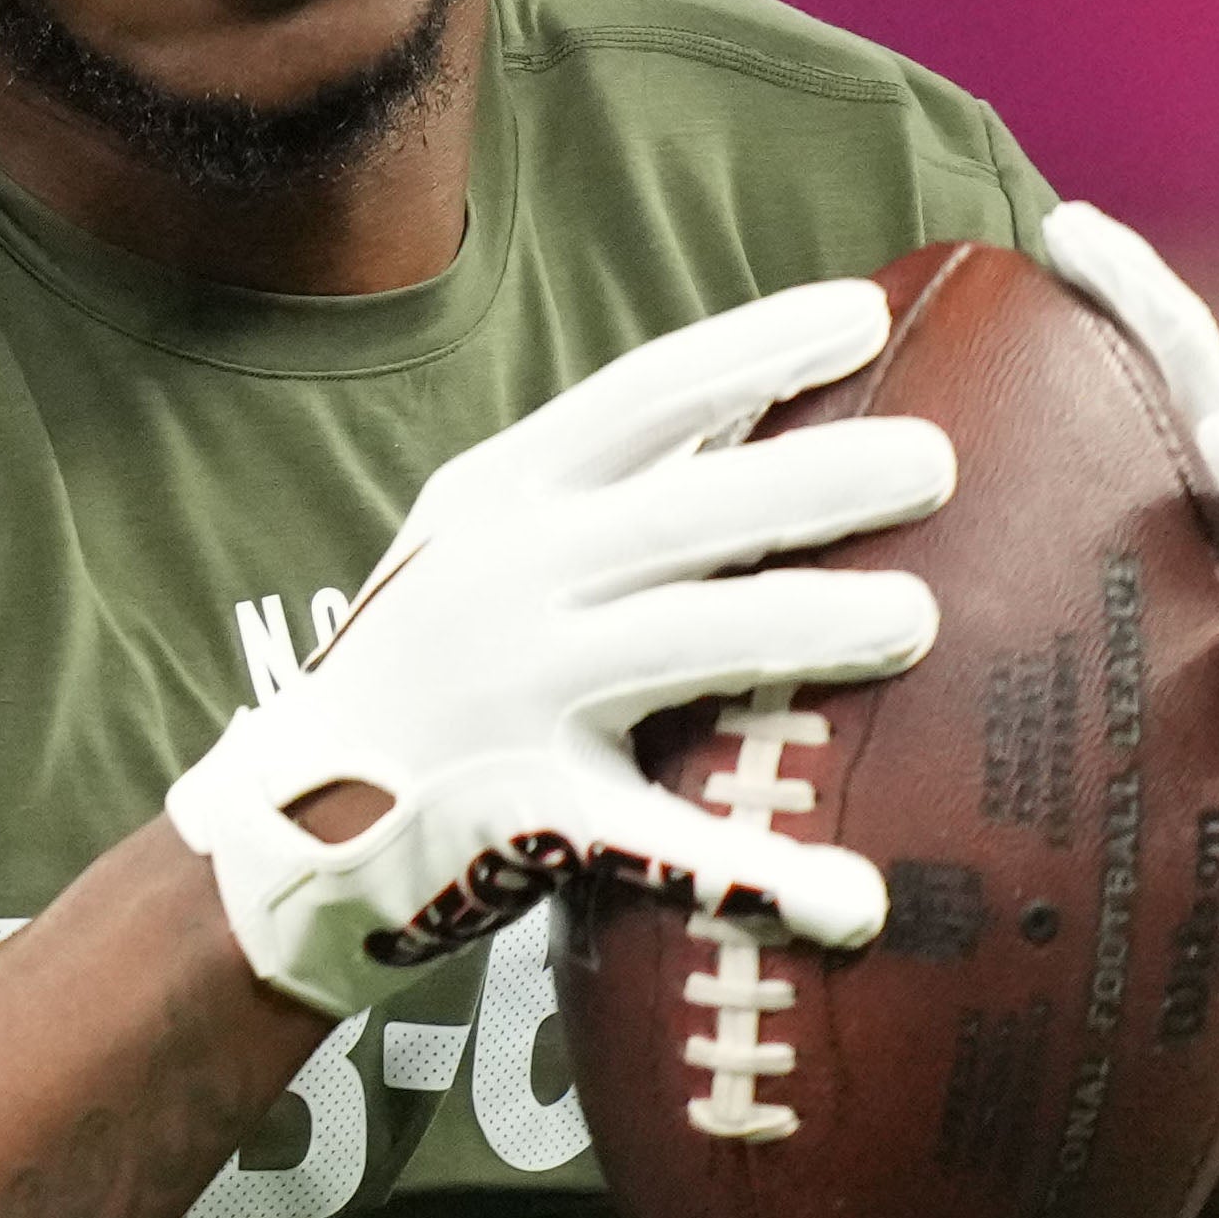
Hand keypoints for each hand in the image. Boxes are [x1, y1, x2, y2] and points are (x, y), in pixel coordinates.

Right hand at [169, 274, 948, 1010]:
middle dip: (815, 478)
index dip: (754, 349)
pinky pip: (660, 845)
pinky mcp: (523, 818)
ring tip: (918, 617)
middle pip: (684, 511)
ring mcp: (508, 695)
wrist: (282, 834)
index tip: (863, 315)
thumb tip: (772, 415)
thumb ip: (605, 494)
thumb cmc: (427, 673)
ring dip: (807, 628)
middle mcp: (501, 578)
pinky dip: (759, 874)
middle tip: (935, 462)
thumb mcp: (483, 547)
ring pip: (683, 646)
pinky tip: (852, 902)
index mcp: (501, 495)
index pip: (642, 395)